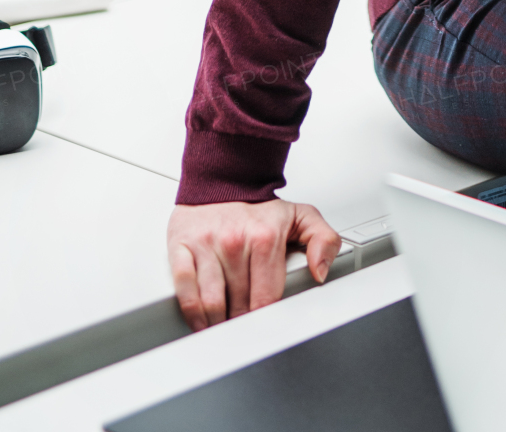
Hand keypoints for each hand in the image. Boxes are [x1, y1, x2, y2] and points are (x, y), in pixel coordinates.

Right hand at [167, 198, 341, 329]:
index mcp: (265, 238)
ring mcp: (206, 245)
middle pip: (238, 306)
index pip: (266, 298)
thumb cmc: (259, 207)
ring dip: (217, 323)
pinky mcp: (182, 247)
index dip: (266, 318)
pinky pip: (185, 291)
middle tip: (245, 325)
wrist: (223, 180)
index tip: (266, 326)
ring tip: (224, 325)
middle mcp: (234, 242)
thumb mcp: (301, 216)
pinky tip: (201, 320)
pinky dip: (192, 313)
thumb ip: (323, 240)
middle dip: (242, 322)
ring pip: (211, 304)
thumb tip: (321, 271)